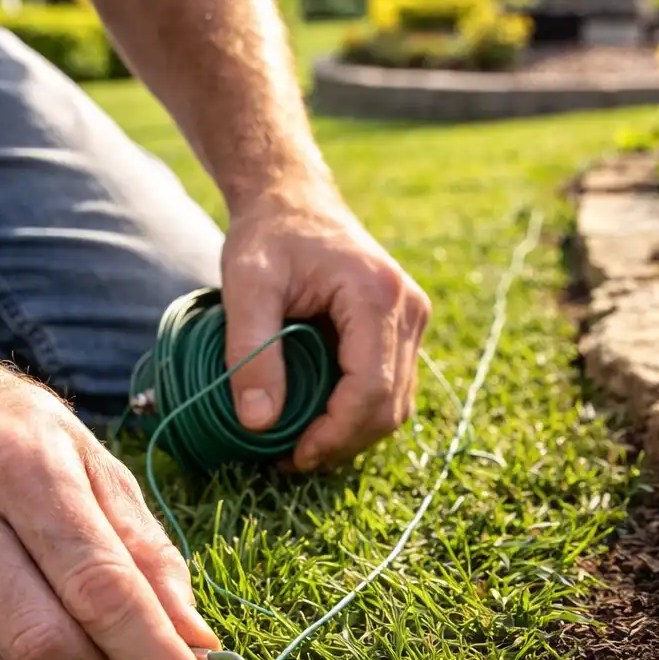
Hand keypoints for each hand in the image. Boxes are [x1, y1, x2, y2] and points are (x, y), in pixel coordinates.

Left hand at [220, 186, 430, 471]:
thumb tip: (258, 424)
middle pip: (390, 405)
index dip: (334, 435)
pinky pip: (391, 388)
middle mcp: (409, 308)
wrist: (293, 199)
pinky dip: (358, 414)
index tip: (292, 456)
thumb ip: (250, 351)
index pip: (370, 389)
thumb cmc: (267, 235)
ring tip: (300, 446)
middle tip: (289, 460)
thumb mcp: (245, 286)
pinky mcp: (404, 328)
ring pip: (396, 404)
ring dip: (352, 435)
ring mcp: (413, 318)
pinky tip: (318, 422)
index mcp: (376, 296)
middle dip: (342, 443)